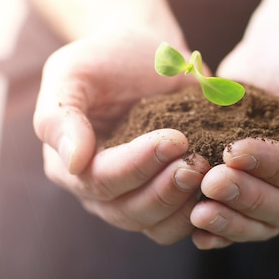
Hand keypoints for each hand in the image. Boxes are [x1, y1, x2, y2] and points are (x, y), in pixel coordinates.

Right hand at [34, 27, 208, 243]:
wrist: (145, 53)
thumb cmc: (104, 58)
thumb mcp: (71, 73)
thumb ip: (61, 116)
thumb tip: (74, 163)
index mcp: (69, 165)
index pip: (100, 181)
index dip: (137, 165)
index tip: (175, 139)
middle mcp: (98, 191)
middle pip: (128, 211)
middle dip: (165, 190)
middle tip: (197, 162)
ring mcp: (133, 196)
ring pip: (155, 225)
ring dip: (183, 204)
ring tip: (207, 170)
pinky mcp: (165, 195)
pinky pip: (179, 222)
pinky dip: (199, 211)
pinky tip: (217, 185)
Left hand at [189, 19, 278, 248]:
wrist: (276, 47)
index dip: (274, 166)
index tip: (235, 150)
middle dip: (247, 195)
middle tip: (210, 180)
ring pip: (266, 221)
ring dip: (232, 220)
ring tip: (198, 212)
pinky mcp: (260, 187)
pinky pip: (246, 220)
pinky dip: (224, 230)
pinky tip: (198, 233)